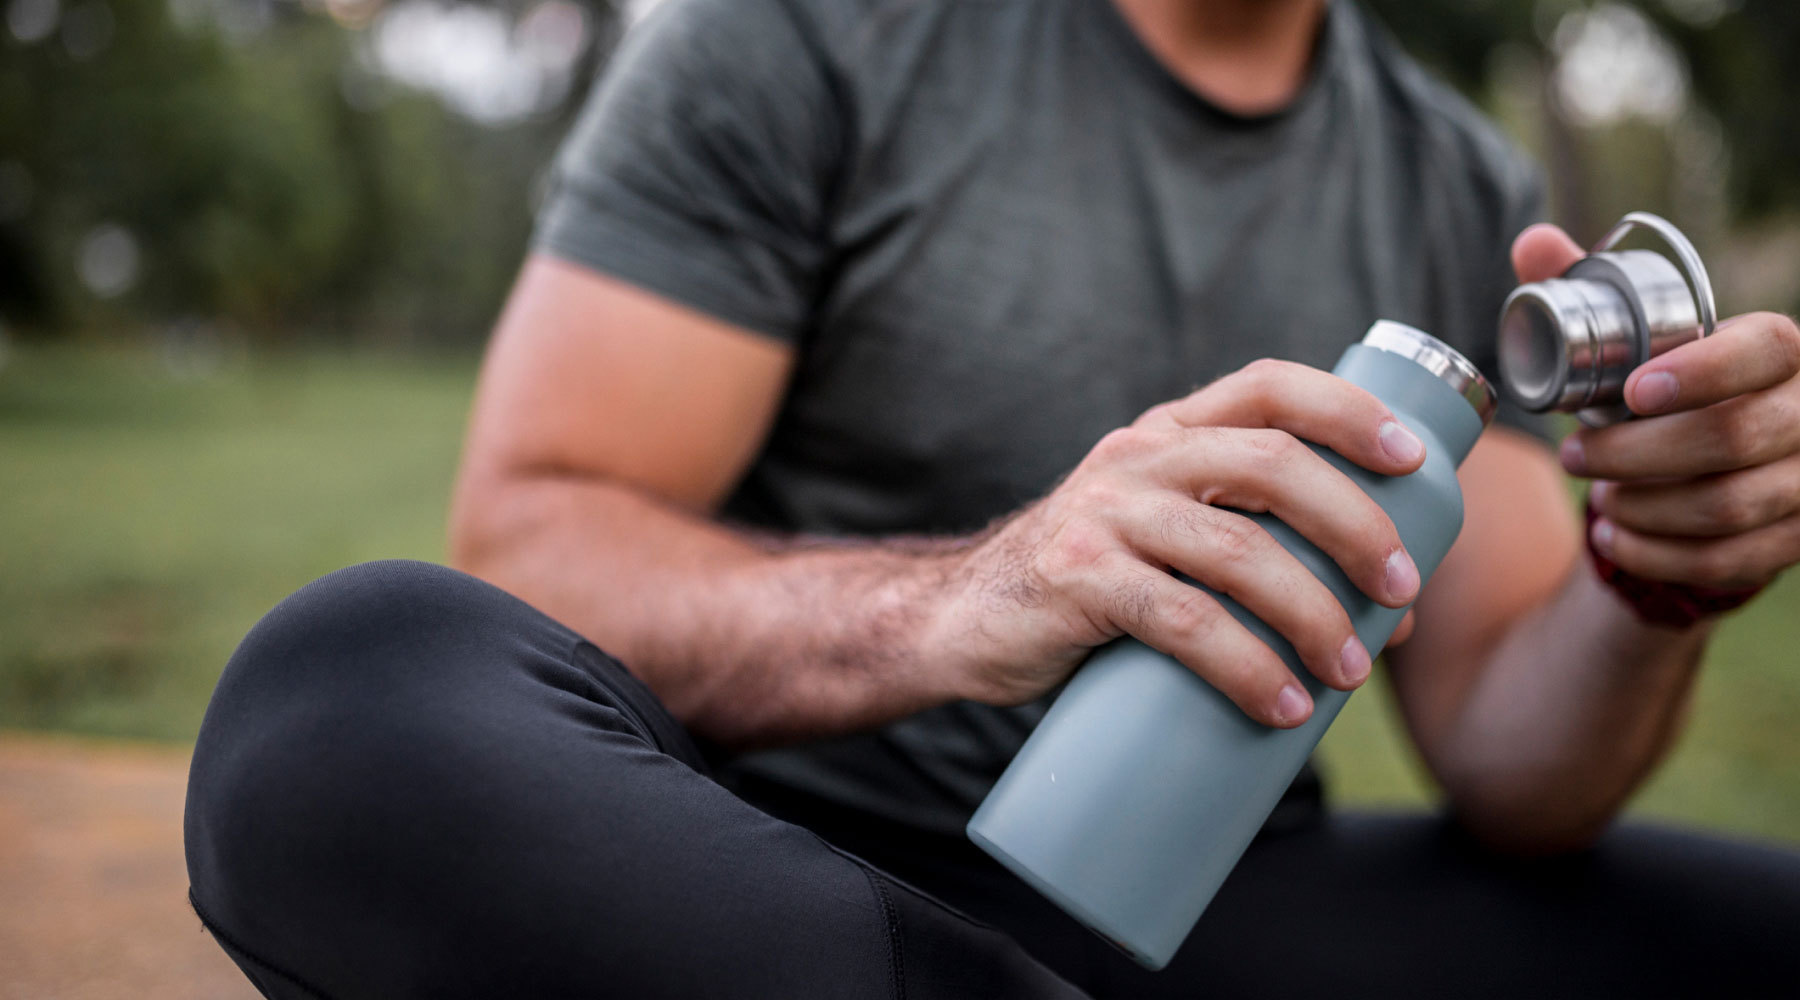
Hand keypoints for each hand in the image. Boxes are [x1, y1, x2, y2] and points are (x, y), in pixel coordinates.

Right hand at [939, 359, 1426, 727]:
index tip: (1415, 459)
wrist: (962, 621)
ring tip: (1350, 672)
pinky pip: (1182, 621)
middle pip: (1272, 464)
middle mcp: (1137, 456)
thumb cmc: (1090, 588)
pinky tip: (1283, 705)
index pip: (1269, 387)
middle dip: (1354, 524)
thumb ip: (1262, 553)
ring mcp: (1104, 513)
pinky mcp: (1078, 579)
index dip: (1350, 410)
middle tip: (1401, 590)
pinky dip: (1245, 666)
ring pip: (1238, 550)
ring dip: (1313, 613)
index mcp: (1169, 432)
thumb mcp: (1168, 543)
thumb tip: (1394, 615)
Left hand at [1514, 224, 1799, 591]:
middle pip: (1735, 438)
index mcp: (1780, 350)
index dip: (1702, 372)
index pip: (1766, 350)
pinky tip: (1616, 539)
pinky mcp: (1796, 538)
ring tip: (1598, 496)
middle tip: (1575, 457)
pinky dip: (1658, 555)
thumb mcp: (1632, 338)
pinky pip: (1728, 560)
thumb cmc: (1668, 388)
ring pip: (1728, 507)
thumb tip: (1533, 242)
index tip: (1631, 393)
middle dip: (1636, 454)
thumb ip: (1585, 289)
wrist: (1717, 466)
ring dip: (1645, 507)